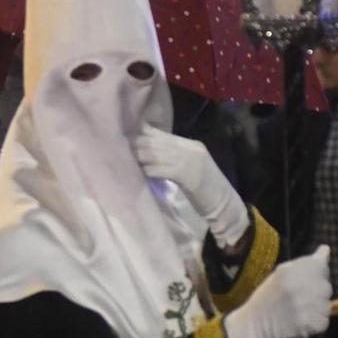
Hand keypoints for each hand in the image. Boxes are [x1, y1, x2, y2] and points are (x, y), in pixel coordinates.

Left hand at [131, 126, 249, 246]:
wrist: (224, 205)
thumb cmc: (205, 191)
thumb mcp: (188, 169)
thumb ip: (170, 159)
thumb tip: (145, 156)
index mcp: (189, 145)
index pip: (159, 133)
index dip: (139, 133)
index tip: (121, 134)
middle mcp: (188, 148)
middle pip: (154, 141)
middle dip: (133, 144)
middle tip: (113, 146)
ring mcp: (189, 160)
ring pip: (154, 153)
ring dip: (136, 157)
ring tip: (119, 159)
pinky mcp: (186, 174)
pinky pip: (160, 168)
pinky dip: (146, 170)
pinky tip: (136, 172)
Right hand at [223, 247, 331, 337]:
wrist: (253, 327)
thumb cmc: (266, 299)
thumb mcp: (281, 274)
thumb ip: (304, 263)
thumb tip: (326, 249)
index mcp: (290, 271)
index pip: (321, 266)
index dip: (316, 274)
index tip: (306, 281)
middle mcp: (300, 286)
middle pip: (327, 286)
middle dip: (317, 292)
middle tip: (299, 299)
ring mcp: (306, 306)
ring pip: (327, 304)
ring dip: (317, 308)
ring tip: (299, 311)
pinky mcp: (311, 324)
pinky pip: (324, 320)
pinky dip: (316, 323)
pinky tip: (300, 322)